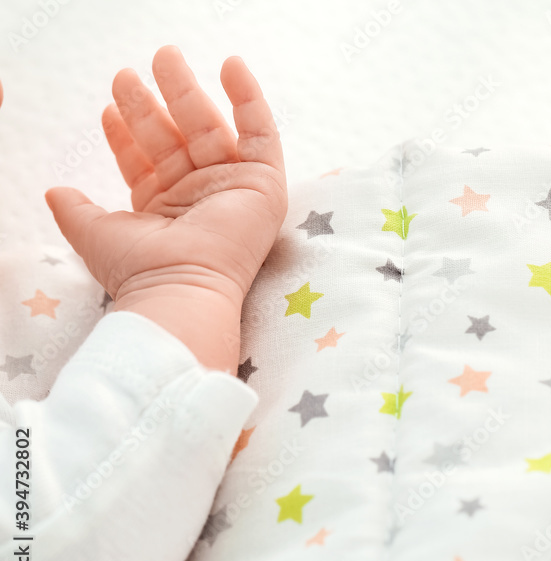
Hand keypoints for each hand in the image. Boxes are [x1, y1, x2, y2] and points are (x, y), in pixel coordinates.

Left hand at [45, 45, 286, 310]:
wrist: (181, 285)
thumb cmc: (141, 269)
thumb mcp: (95, 234)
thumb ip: (75, 211)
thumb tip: (54, 192)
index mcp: (166, 207)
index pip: (146, 158)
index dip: (127, 131)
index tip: (108, 106)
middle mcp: (200, 194)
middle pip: (175, 135)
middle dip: (152, 101)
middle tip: (127, 71)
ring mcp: (233, 185)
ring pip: (210, 126)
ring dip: (187, 89)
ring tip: (164, 55)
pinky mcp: (264, 182)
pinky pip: (261, 132)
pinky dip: (250, 98)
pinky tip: (232, 65)